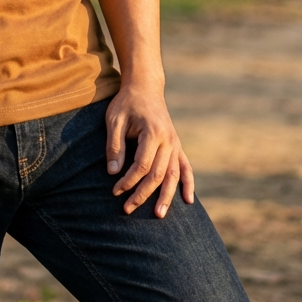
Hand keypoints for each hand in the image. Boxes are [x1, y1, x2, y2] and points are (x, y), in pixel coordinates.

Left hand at [105, 82, 194, 217]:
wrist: (145, 86)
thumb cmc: (127, 102)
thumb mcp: (115, 119)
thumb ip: (114, 145)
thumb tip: (112, 172)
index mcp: (153, 133)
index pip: (142, 165)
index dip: (129, 180)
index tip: (115, 190)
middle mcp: (168, 140)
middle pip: (158, 174)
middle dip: (143, 194)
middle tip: (128, 209)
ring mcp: (175, 143)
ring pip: (174, 175)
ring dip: (167, 196)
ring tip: (159, 215)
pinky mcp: (177, 145)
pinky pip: (186, 167)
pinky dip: (188, 183)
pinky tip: (188, 200)